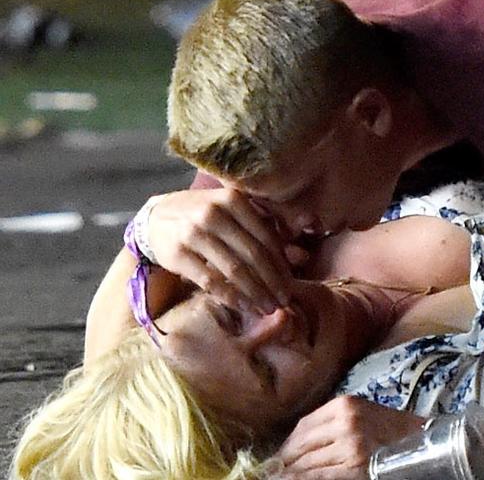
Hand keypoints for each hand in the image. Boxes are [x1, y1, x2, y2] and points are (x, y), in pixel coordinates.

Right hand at [147, 188, 292, 312]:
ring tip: (268, 308)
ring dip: (255, 293)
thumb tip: (301, 256)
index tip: (291, 283)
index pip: (266, 236)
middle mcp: (214, 213)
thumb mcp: (234, 212)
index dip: (281, 263)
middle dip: (272, 282)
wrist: (157, 217)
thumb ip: (265, 229)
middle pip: (253, 255)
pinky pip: (210, 280)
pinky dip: (230, 296)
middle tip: (284, 301)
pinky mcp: (178, 253)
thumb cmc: (206, 216)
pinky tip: (243, 306)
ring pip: (234, 270)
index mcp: (233, 199)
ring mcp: (193, 233)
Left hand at [276, 396, 424, 479]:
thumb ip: (331, 424)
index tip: (279, 458)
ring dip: (292, 475)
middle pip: (302, 446)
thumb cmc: (391, 430)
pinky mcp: (356, 466)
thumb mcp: (360, 415)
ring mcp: (350, 444)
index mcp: (343, 405)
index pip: (303, 427)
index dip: (287, 446)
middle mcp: (345, 421)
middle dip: (285, 463)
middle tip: (275, 472)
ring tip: (281, 479)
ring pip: (308, 464)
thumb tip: (295, 448)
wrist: (424, 442)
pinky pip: (320, 477)